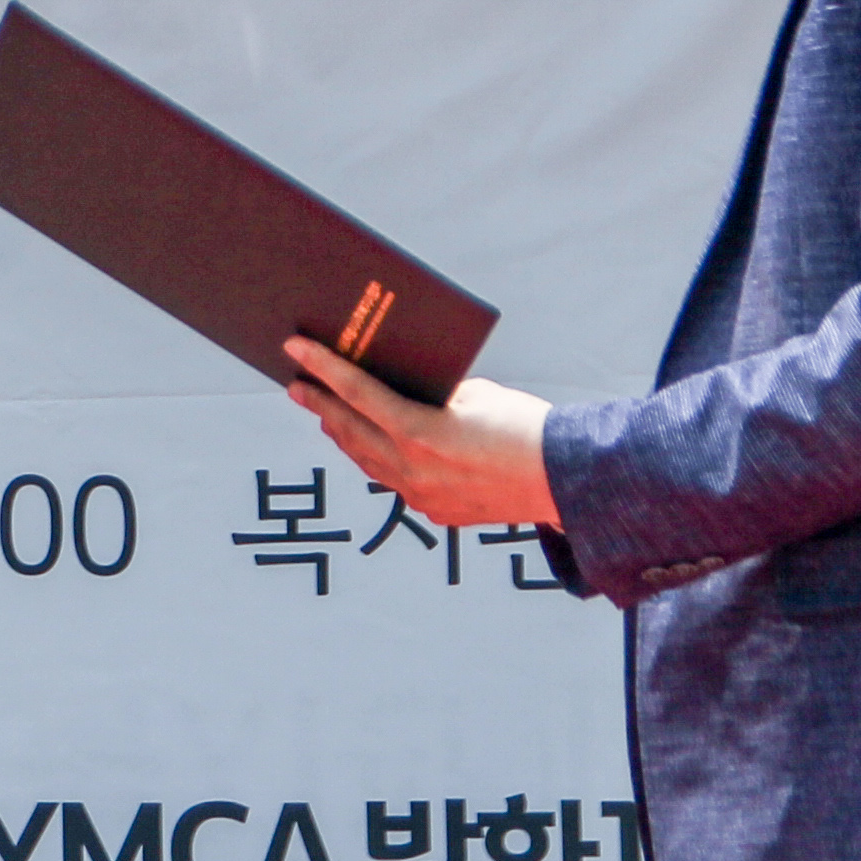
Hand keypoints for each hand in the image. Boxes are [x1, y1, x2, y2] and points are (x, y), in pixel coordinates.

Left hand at [285, 338, 561, 528]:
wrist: (565, 481)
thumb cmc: (525, 427)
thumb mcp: (476, 394)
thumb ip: (435, 394)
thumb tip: (411, 393)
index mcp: (418, 431)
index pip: (356, 392)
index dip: (322, 367)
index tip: (295, 348)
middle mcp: (412, 468)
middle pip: (351, 431)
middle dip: (321, 405)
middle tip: (297, 385)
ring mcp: (422, 496)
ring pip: (367, 462)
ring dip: (344, 435)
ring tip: (325, 415)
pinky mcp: (437, 512)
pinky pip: (394, 482)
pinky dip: (377, 460)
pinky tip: (371, 448)